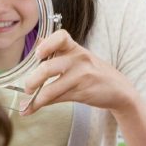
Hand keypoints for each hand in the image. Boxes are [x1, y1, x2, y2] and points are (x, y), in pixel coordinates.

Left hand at [21, 30, 137, 114]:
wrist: (119, 89)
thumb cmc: (94, 71)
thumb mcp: (79, 56)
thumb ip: (59, 50)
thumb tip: (38, 42)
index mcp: (75, 48)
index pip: (60, 37)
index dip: (46, 44)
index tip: (37, 55)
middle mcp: (78, 59)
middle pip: (48, 67)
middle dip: (32, 80)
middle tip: (26, 87)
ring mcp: (81, 77)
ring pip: (51, 88)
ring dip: (36, 98)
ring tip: (27, 102)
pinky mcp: (82, 92)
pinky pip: (57, 99)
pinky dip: (41, 105)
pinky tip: (31, 109)